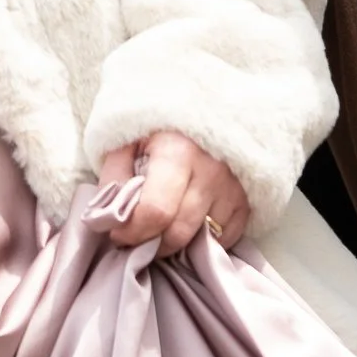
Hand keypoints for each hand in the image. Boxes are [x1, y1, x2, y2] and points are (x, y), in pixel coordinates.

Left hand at [96, 134, 248, 258]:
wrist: (201, 112)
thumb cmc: (157, 129)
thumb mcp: (126, 142)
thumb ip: (114, 178)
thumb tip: (111, 219)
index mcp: (177, 152)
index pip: (156, 211)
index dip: (133, 232)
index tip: (118, 234)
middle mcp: (211, 171)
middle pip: (178, 232)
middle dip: (151, 244)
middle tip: (137, 238)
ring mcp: (233, 187)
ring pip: (202, 239)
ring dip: (177, 244)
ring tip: (161, 231)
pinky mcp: (246, 200)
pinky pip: (225, 238)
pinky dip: (204, 240)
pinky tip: (188, 226)